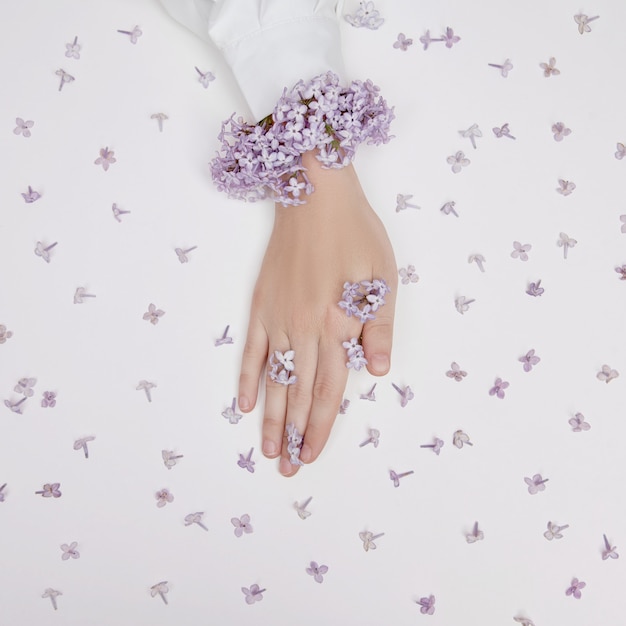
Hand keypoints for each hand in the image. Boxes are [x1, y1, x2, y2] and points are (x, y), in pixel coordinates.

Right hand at [238, 152, 396, 475]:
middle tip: (288, 468)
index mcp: (336, 324)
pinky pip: (252, 349)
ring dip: (270, 417)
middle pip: (299, 393)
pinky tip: (245, 401)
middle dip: (295, 434)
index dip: (321, 426)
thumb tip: (373, 373)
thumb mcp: (382, 277)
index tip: (312, 454)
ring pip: (273, 379)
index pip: (328, 390)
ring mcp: (277, 318)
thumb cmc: (355, 233)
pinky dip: (249, 376)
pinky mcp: (261, 304)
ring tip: (266, 449)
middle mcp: (304, 328)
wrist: (314, 195)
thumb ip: (377, 328)